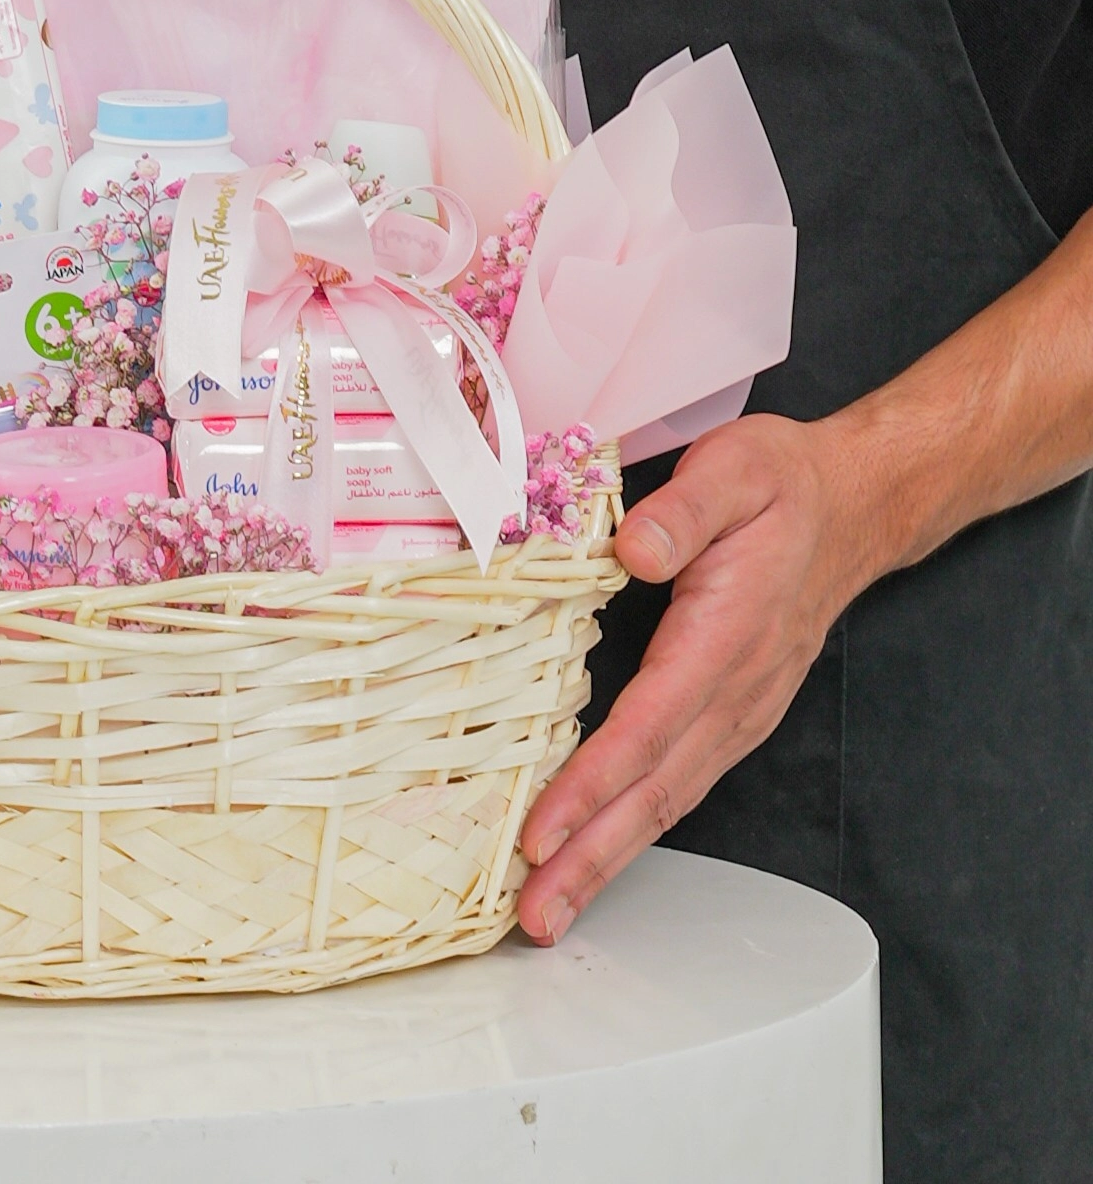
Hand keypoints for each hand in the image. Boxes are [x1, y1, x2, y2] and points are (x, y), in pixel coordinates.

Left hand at [513, 412, 882, 944]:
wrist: (851, 506)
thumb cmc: (780, 484)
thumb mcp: (734, 470)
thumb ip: (683, 512)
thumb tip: (632, 550)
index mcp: (726, 638)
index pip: (648, 725)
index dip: (592, 783)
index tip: (542, 829)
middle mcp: (734, 693)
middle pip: (655, 791)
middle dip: (590, 857)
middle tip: (533, 914)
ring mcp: (737, 712)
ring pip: (666, 800)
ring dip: (607, 859)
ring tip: (549, 910)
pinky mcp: (730, 716)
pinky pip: (675, 783)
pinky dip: (630, 828)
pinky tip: (592, 854)